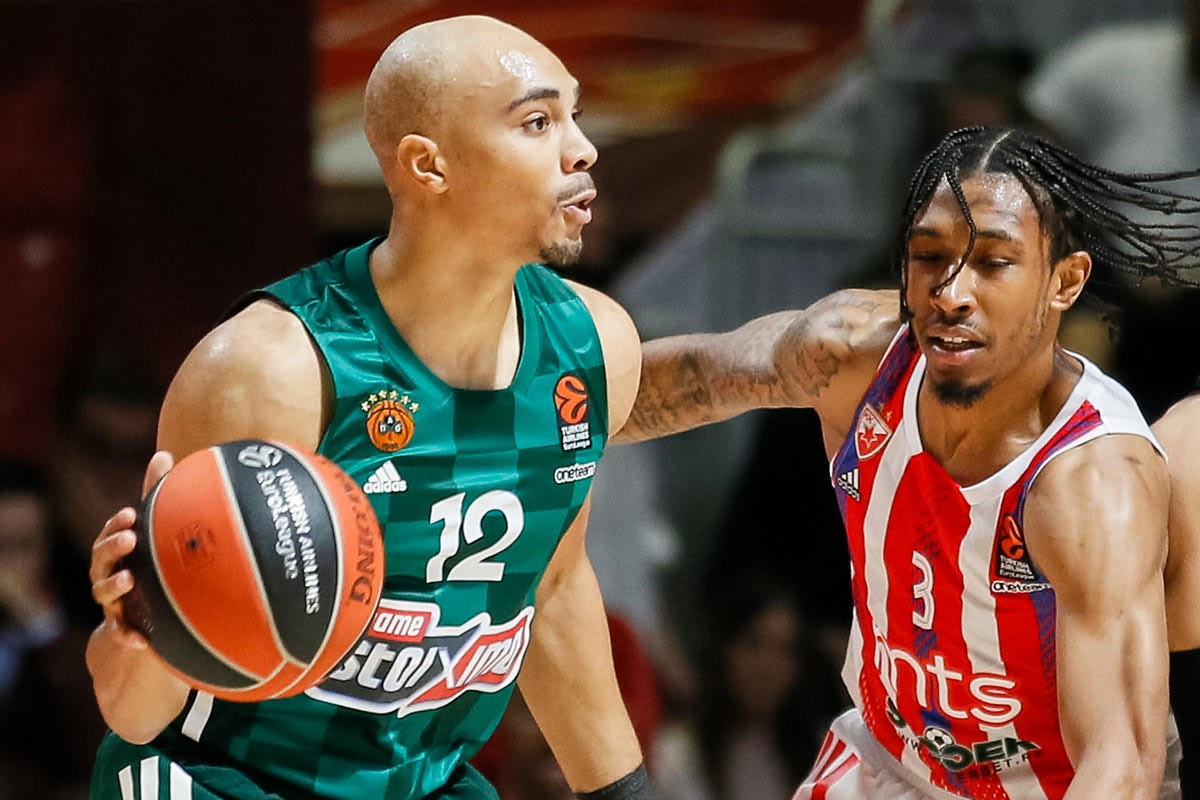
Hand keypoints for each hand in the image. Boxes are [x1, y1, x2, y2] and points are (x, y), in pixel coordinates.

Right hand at [88, 450, 173, 648]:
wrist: (146, 616)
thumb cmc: (149, 563)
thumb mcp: (154, 530)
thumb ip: (157, 496)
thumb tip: (163, 453)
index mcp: (118, 551)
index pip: (111, 533)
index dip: (116, 525)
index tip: (130, 515)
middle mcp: (110, 574)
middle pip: (101, 560)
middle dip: (112, 548)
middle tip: (129, 539)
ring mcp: (115, 601)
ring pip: (105, 593)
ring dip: (115, 586)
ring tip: (130, 580)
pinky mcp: (125, 627)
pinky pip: (123, 634)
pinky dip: (130, 637)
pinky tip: (144, 640)